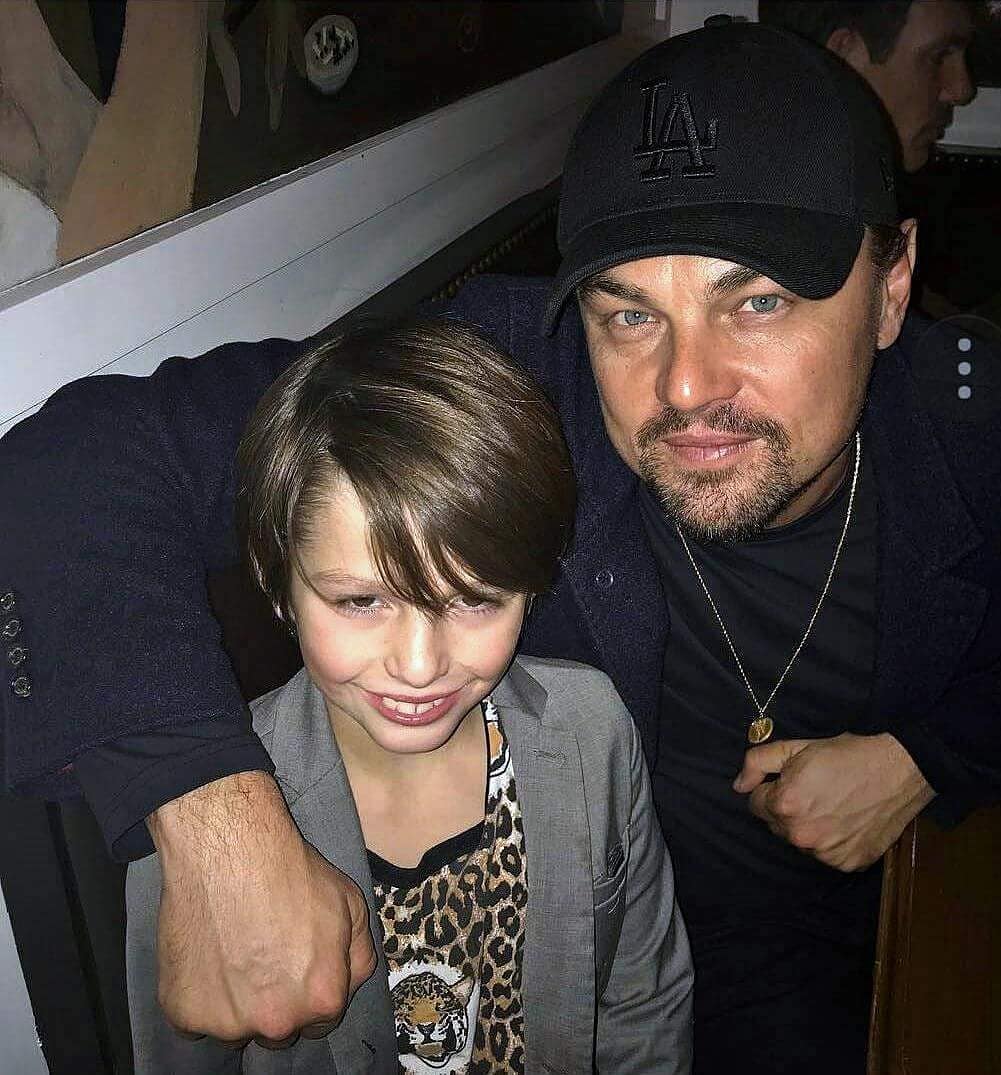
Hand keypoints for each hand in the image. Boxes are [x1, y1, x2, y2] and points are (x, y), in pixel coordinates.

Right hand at [148, 771, 376, 1047]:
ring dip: (236, 1003)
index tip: (296, 969)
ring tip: (233, 952)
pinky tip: (206, 956)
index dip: (311, 993)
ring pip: (235, 1028)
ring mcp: (226, 1023)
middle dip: (276, 1003)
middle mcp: (277, 1023)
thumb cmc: (293, 873)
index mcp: (323, 1001)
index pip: (322, 1021)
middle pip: (278, 1031)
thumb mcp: (351, 905)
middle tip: (264, 958)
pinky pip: (194, 1020)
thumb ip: (357, 957)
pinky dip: (199, 996)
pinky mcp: (184, 1013)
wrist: (232, 851)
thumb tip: (348, 986)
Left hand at [732, 733, 935, 870]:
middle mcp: (801, 836)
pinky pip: (827, 854)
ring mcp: (826, 854)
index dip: (770, 789)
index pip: (755, 804)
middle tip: (813, 790)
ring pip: (801, 841)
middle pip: (776, 825)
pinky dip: (832, 841)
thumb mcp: (796, 748)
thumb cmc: (846, 754)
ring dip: (808, 827)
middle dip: (787, 809)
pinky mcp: (848, 864)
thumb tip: (738, 786)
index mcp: (784, 805)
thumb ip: (758, 763)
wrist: (899, 770)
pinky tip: (846, 821)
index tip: (790, 781)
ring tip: (832, 804)